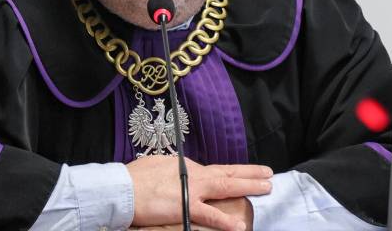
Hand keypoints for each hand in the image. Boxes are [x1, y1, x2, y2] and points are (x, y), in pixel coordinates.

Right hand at [126, 155, 271, 230]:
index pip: (216, 170)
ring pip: (226, 187)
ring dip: (248, 186)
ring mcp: (192, 190)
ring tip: (266, 188)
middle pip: (227, 173)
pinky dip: (225, 220)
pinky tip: (239, 225)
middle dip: (250, 173)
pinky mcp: (185, 207)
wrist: (123, 187)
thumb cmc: (135, 178)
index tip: (247, 172)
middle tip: (268, 174)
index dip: (234, 171)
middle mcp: (194, 175)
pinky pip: (210, 215)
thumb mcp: (158, 166)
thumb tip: (178, 174)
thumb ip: (173, 171)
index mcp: (187, 167)